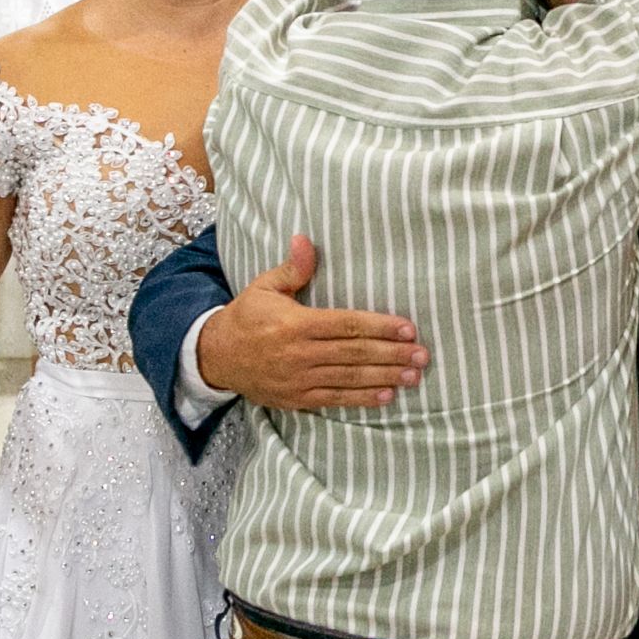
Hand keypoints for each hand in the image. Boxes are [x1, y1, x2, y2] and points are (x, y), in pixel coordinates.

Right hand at [197, 235, 428, 410]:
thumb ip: (292, 268)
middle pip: (354, 354)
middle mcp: (299, 354)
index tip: (407, 328)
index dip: (380, 327)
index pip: (346, 325)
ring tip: (413, 376)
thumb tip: (305, 239)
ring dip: (385, 377)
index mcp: (295, 324)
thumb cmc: (246, 316)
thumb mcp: (264, 287)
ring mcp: (299, 379)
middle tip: (422, 355)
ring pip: (349, 378)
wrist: (216, 357)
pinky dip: (362, 398)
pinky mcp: (298, 398)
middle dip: (392, 354)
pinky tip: (386, 395)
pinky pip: (335, 399)